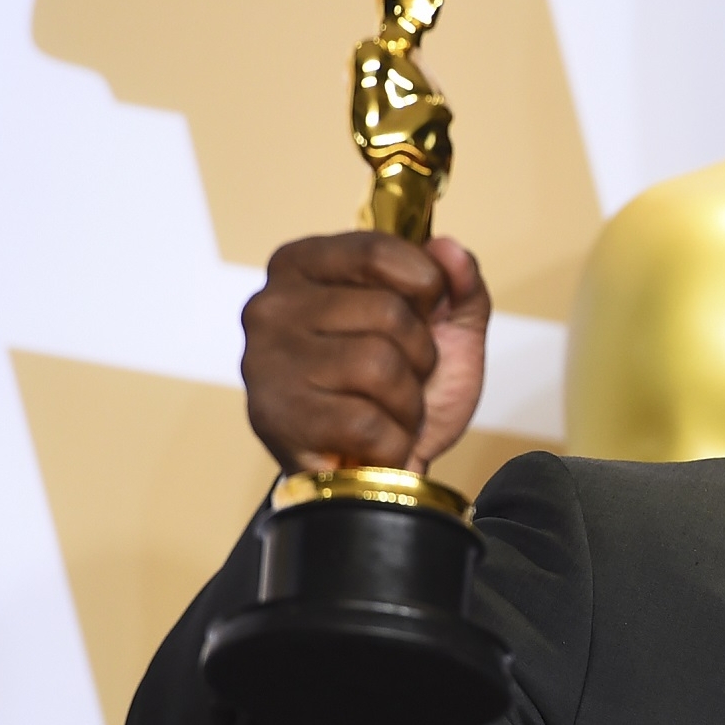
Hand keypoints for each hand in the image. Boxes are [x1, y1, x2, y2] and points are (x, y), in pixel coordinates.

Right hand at [241, 232, 489, 474]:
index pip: (379, 251)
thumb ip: (459, 286)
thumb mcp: (446, 331)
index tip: (422, 316)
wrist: (380, 474)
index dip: (425, 289)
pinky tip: (371, 445)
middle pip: (388, 313)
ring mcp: (265, 362)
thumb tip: (450, 251)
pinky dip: (390, 443)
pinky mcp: (274, 419)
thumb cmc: (401, 391)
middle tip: (400, 380)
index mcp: (304, 265)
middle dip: (420, 357)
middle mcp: (272, 305)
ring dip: (408, 404)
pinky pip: (366, 423)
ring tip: (387, 413)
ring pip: (379, 367)